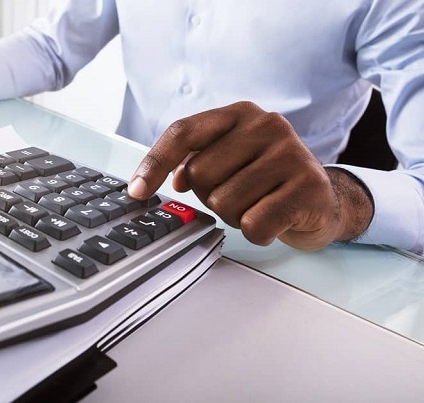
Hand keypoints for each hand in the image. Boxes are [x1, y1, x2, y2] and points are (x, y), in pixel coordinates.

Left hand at [127, 101, 373, 250]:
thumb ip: (196, 159)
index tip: (136, 191)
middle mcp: (266, 125)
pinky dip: (257, 232)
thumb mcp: (231, 159)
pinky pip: (253, 224)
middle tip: (240, 194)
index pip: (183, 132)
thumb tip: (168, 178)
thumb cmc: (267, 179)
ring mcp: (291, 153)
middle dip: (211, 196)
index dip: (154, 163)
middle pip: (199, 174)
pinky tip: (276, 219)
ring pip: (223, 203)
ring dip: (235, 216)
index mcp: (240, 114)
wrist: (323, 199)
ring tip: (260, 205)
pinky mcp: (308, 186)